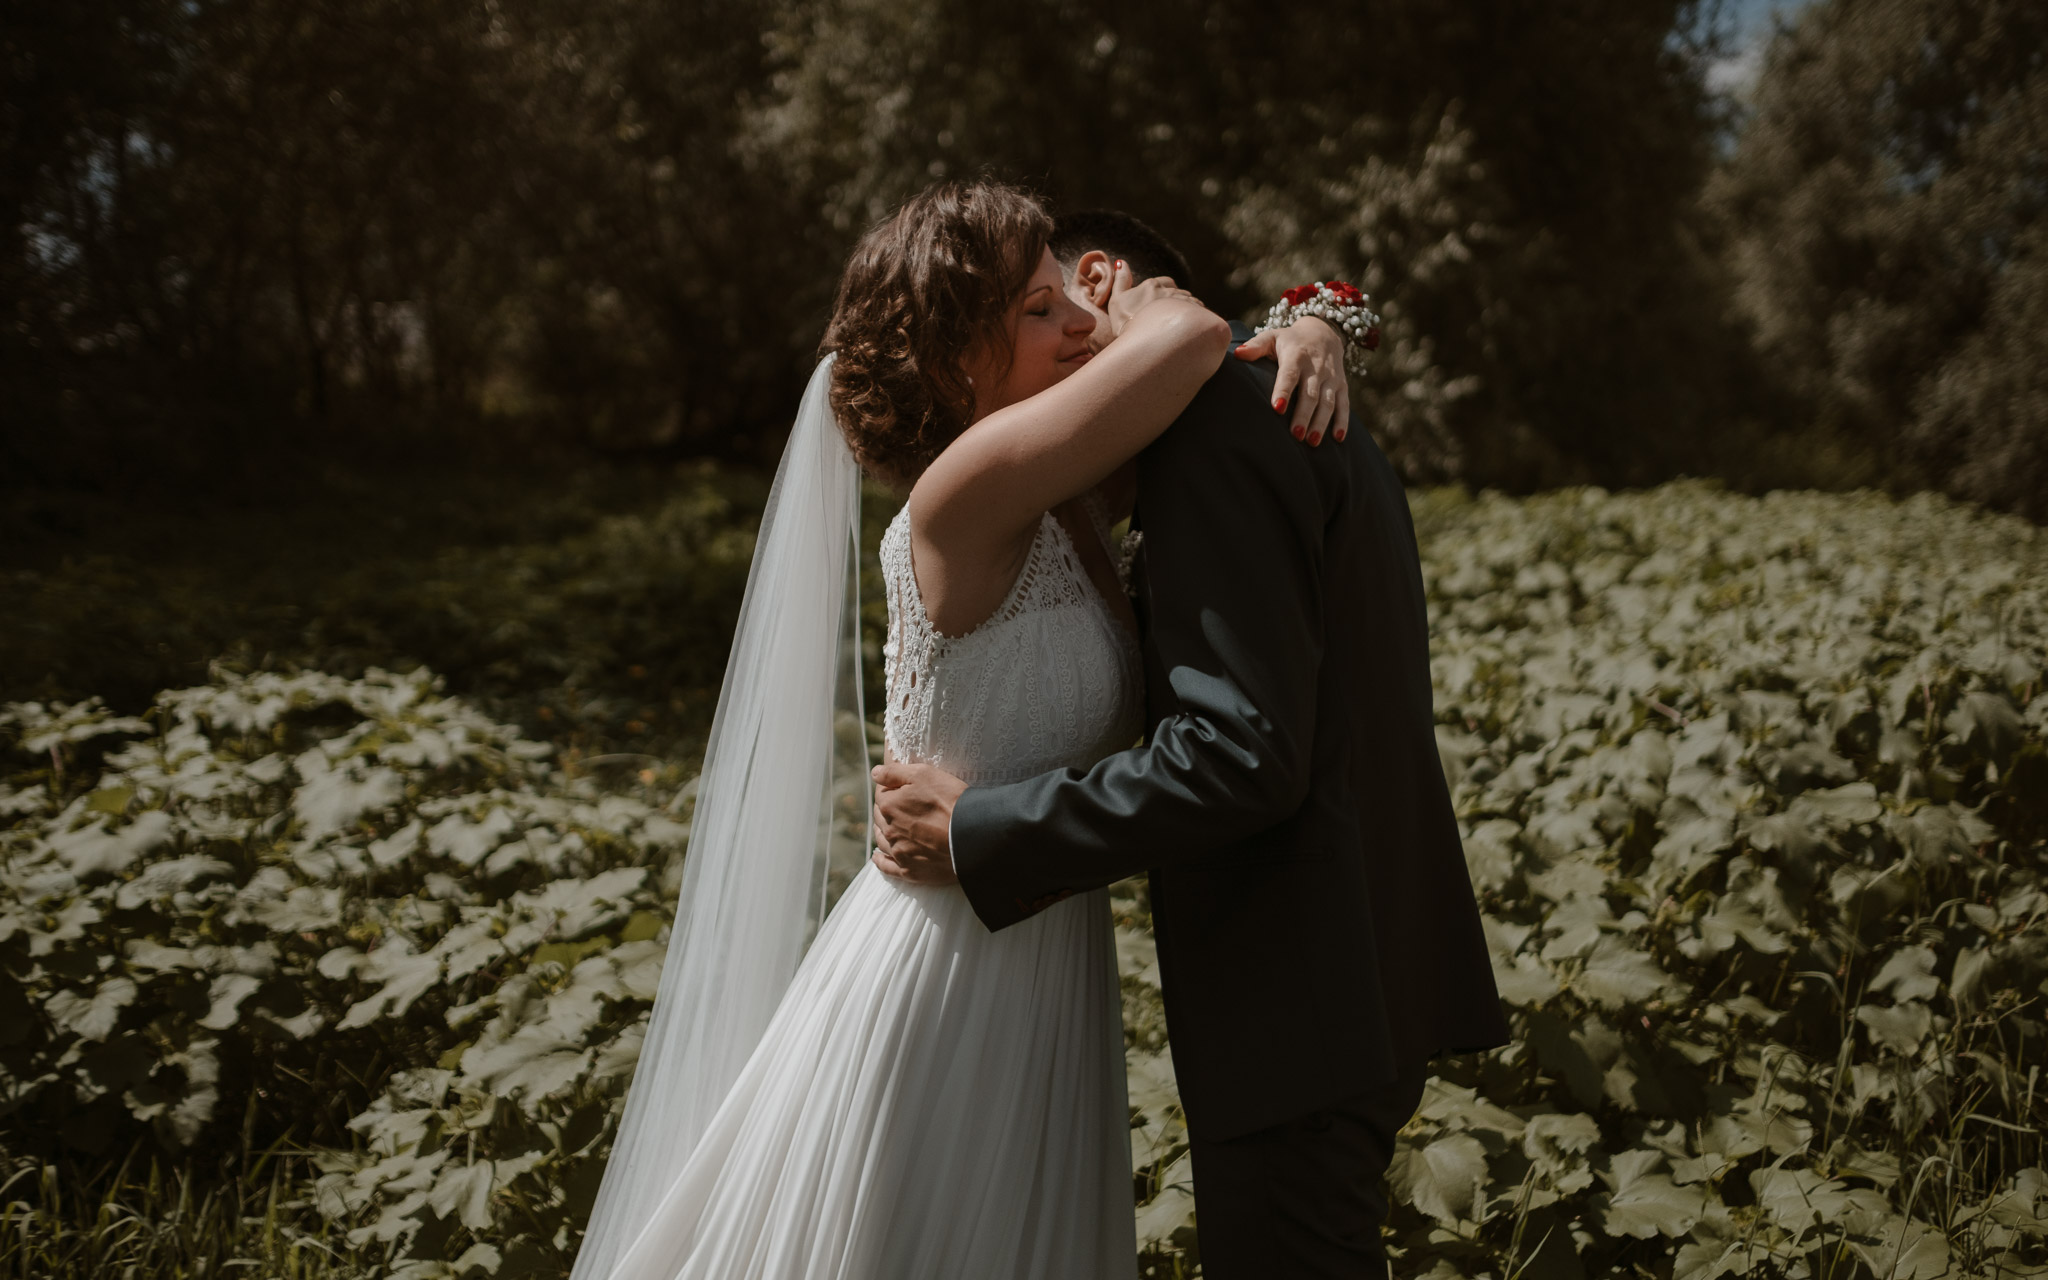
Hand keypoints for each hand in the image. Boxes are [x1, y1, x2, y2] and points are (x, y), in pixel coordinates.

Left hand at [870, 761, 967, 885]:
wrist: (972, 835)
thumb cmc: (950, 800)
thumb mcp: (924, 774)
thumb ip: (894, 772)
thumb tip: (874, 773)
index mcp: (889, 805)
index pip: (881, 794)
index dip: (891, 789)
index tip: (902, 789)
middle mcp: (889, 830)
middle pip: (880, 818)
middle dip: (887, 811)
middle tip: (901, 807)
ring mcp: (898, 852)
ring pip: (882, 841)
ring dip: (882, 832)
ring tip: (888, 829)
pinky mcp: (909, 871)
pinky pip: (887, 867)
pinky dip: (880, 861)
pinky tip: (878, 857)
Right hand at [1104, 260, 1201, 339]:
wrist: (1136, 342)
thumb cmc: (1123, 322)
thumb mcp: (1116, 298)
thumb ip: (1121, 279)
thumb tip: (1121, 262)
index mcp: (1151, 285)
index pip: (1164, 281)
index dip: (1163, 289)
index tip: (1160, 299)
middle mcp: (1167, 291)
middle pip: (1176, 289)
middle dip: (1175, 296)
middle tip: (1170, 309)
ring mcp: (1179, 303)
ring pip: (1187, 298)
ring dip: (1185, 304)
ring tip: (1180, 316)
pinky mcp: (1188, 315)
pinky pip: (1196, 308)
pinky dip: (1195, 311)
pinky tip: (1190, 320)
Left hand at [1232, 316, 1350, 445]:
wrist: (1324, 332)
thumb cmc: (1290, 341)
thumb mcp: (1272, 337)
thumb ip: (1256, 346)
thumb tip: (1238, 354)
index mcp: (1297, 356)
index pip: (1290, 375)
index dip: (1284, 391)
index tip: (1277, 408)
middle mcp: (1316, 367)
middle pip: (1310, 394)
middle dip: (1304, 415)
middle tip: (1295, 435)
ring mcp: (1331, 378)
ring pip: (1327, 402)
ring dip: (1321, 422)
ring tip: (1311, 441)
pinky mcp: (1341, 386)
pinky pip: (1344, 405)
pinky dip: (1342, 422)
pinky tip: (1337, 439)